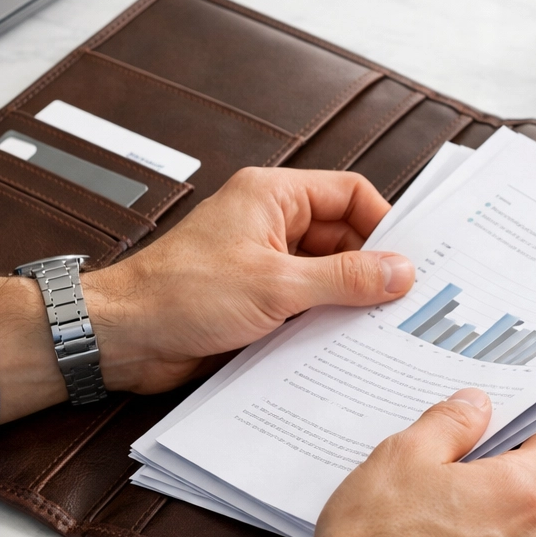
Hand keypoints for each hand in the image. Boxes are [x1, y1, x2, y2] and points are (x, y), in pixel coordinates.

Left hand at [0, 168, 414, 421]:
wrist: (124, 336)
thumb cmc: (181, 294)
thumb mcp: (276, 285)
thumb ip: (344, 277)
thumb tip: (400, 272)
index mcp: (274, 197)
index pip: (350, 194)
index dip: (384, 223)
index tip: (411, 260)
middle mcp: (272, 224)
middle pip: (344, 236)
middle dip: (372, 267)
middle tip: (405, 300)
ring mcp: (265, 262)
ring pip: (328, 273)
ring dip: (349, 298)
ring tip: (381, 325)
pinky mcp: (258, 299)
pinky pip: (307, 302)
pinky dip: (326, 319)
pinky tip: (345, 342)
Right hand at [252, 389, 535, 536]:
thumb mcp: (405, 454)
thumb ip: (451, 422)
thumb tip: (478, 406)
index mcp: (520, 495)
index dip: (535, 425)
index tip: (502, 418)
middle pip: (528, 487)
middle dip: (490, 467)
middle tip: (439, 457)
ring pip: (502, 526)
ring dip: (471, 508)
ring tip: (415, 501)